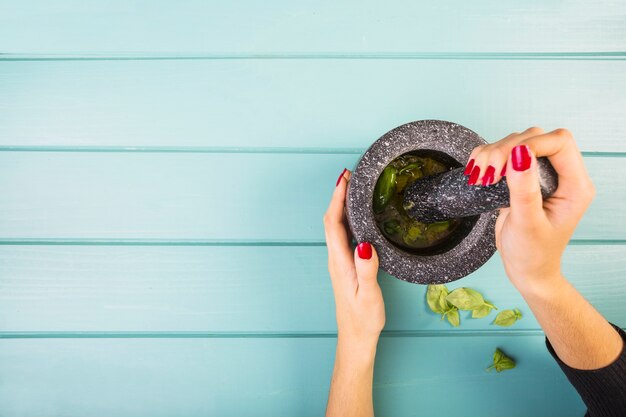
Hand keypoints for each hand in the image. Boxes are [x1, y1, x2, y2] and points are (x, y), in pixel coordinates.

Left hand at [323, 168, 384, 349]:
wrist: (355, 337)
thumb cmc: (363, 318)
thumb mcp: (369, 295)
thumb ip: (367, 269)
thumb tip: (365, 244)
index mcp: (339, 262)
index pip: (333, 223)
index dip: (337, 198)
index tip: (344, 179)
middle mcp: (335, 259)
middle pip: (332, 220)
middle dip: (338, 195)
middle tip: (350, 175)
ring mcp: (338, 261)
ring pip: (336, 226)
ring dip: (341, 204)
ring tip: (352, 187)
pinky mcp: (344, 265)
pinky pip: (342, 234)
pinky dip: (346, 218)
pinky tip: (357, 215)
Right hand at [464, 127, 595, 292]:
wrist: (526, 269)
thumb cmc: (532, 254)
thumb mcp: (527, 224)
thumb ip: (525, 189)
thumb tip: (520, 154)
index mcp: (575, 185)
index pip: (559, 142)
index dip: (531, 144)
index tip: (505, 164)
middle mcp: (560, 175)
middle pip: (534, 137)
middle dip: (505, 149)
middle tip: (487, 174)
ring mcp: (540, 175)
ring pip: (516, 143)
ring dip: (492, 154)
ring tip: (478, 177)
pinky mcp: (522, 178)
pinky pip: (504, 154)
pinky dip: (486, 158)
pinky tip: (476, 173)